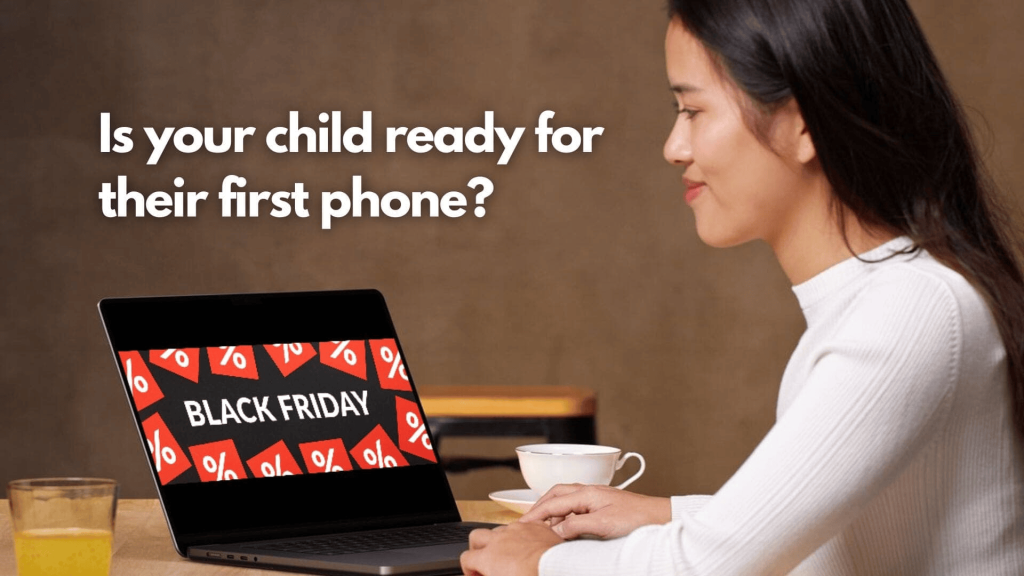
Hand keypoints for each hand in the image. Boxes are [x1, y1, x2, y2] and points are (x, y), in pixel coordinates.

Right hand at [460, 522, 563, 575]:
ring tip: (510, 555)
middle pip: (476, 536)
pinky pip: (523, 526)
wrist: (558, 570)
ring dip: (500, 541)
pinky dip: (522, 536)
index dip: (468, 569)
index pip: (466, 558)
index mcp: (488, 557)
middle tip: (485, 560)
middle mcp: (499, 539)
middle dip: (477, 548)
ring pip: (500, 530)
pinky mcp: (535, 526)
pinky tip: (529, 546)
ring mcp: (517, 530)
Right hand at [518, 484, 670, 539]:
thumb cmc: (637, 518)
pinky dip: (565, 515)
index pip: (553, 502)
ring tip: (544, 526)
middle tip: (528, 521)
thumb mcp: (602, 524)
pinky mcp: (603, 505)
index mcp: (586, 492)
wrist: (660, 516)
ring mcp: (596, 497)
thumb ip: (576, 526)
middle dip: (540, 506)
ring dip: (552, 511)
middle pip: (556, 494)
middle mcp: (589, 491)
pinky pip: (576, 507)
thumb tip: (555, 530)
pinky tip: (565, 526)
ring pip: (566, 500)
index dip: (535, 513)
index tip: (522, 523)